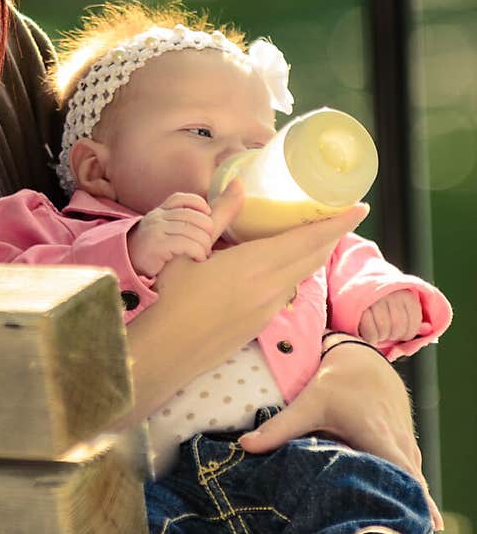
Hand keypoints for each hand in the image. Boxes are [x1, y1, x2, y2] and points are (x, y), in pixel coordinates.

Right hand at [126, 190, 370, 421]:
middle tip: (345, 213)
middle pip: (314, 256)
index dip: (337, 223)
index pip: (307, 239)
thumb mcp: (190, 249)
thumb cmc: (173, 297)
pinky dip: (297, 269)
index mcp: (254, 265)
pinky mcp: (263, 322)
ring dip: (316, 252)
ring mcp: (269, 308)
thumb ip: (218, 216)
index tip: (361, 207)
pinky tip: (285, 262)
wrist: (171, 349)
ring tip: (318, 232)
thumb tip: (239, 184)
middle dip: (334, 234)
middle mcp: (270, 287)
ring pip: (303, 274)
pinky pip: (288, 289)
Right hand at [128, 193, 213, 277]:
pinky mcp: (156, 245)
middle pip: (191, 215)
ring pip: (191, 230)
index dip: (199, 204)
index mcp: (160, 212)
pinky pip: (185, 243)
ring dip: (204, 244)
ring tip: (204, 254)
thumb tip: (211, 217)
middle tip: (209, 243)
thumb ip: (182, 223)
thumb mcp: (164, 232)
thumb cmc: (151, 253)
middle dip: (207, 228)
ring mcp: (156, 230)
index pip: (181, 199)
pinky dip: (197, 251)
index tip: (208, 216)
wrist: (125, 266)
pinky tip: (198, 258)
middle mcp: (157, 218)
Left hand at [238, 339, 442, 530]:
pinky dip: (406, 491)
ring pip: (413, 483)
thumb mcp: (308, 402)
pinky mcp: (407, 449)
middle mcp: (398, 443)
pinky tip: (397, 510)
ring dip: (405, 502)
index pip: (402, 475)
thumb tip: (245, 446)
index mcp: (377, 436)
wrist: (363, 359)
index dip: (407, 500)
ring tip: (392, 526)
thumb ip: (279, 427)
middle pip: (410, 487)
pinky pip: (411, 476)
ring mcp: (407, 446)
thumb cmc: (336, 381)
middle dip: (404, 509)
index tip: (403, 521)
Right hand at [358, 290, 421, 345]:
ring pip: (384, 330)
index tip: (401, 333)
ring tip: (378, 332)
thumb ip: (416, 323)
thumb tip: (428, 330)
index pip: (413, 325)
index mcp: (406, 295)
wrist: (361, 287)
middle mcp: (391, 294)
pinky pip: (370, 331)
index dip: (407, 334)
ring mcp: (375, 300)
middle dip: (393, 335)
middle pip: (398, 328)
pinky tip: (369, 335)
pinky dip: (371, 338)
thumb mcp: (403, 310)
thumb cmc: (386, 305)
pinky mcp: (360, 306)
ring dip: (381, 337)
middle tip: (387, 333)